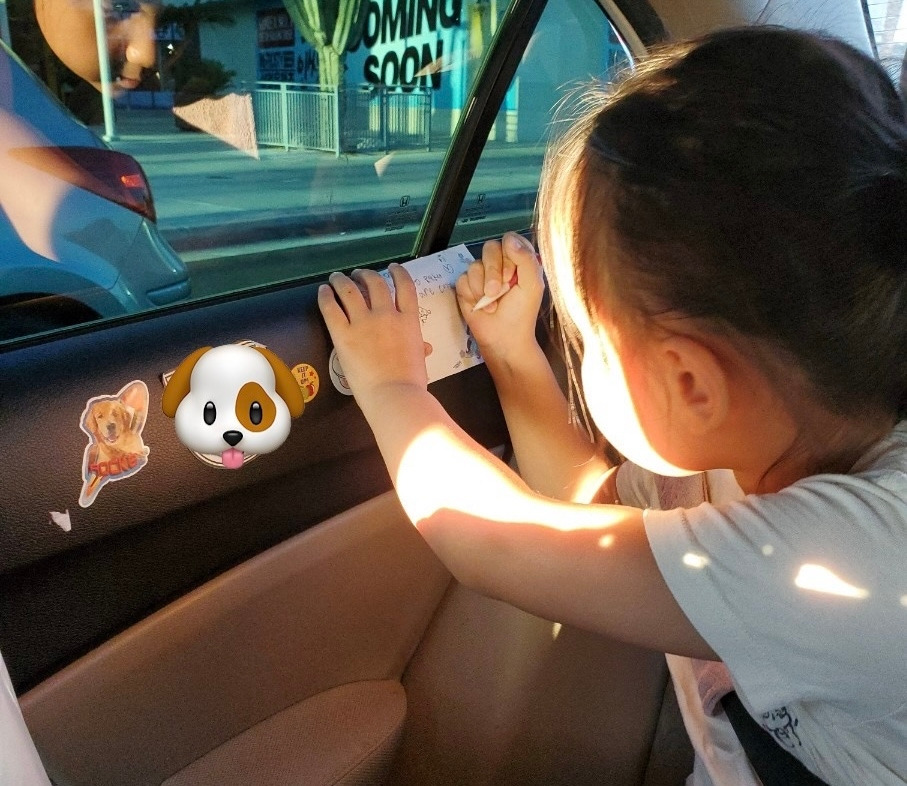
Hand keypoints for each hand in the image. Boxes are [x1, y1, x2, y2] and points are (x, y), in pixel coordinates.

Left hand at [318, 264, 427, 400]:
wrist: (395, 395)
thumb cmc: (411, 383)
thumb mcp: (419, 360)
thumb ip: (419, 348)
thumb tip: (426, 348)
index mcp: (409, 320)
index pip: (405, 286)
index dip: (398, 273)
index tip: (392, 268)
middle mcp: (386, 314)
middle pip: (375, 282)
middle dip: (365, 275)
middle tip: (358, 275)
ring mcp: (364, 323)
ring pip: (350, 290)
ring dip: (343, 280)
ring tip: (337, 277)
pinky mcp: (343, 335)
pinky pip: (331, 308)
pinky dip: (326, 296)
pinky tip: (323, 291)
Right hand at [456, 231, 543, 364]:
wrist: (502, 338)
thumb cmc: (521, 314)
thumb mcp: (532, 285)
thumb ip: (525, 259)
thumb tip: (508, 239)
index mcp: (519, 260)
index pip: (510, 240)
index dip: (509, 254)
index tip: (513, 274)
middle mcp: (500, 264)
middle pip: (489, 248)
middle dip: (493, 271)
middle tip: (498, 291)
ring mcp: (482, 275)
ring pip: (474, 264)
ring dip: (482, 286)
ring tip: (491, 303)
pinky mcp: (466, 287)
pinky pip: (463, 279)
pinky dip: (471, 294)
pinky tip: (479, 306)